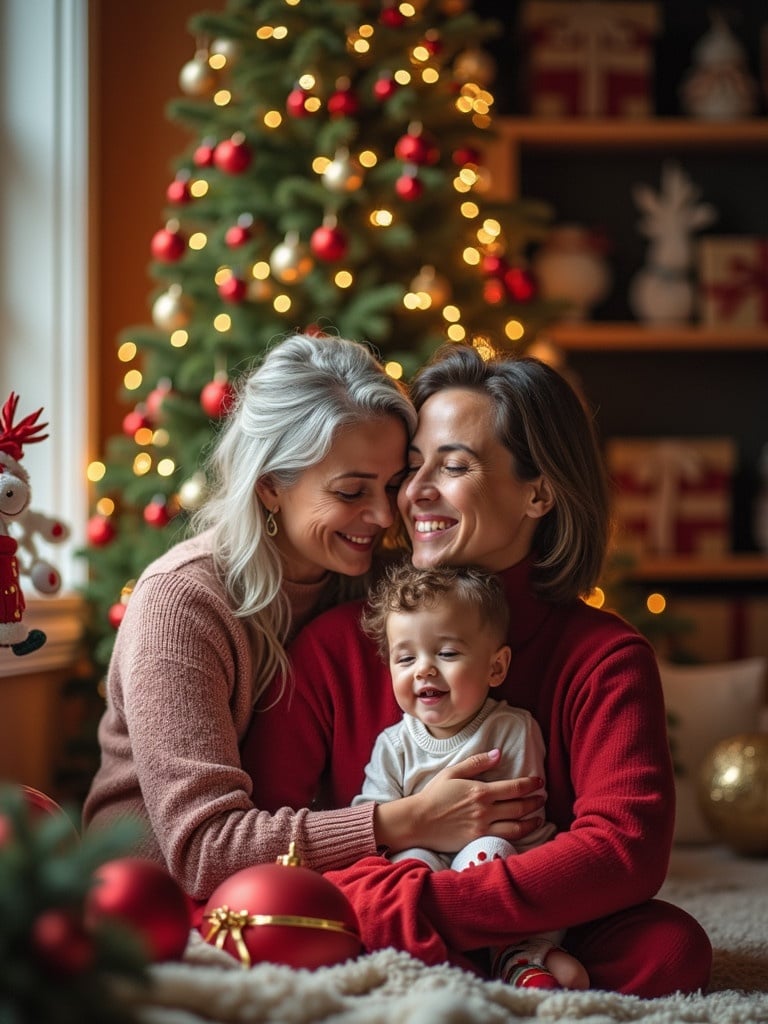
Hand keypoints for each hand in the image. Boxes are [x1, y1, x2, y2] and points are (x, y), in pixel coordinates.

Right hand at [374, 749, 545, 853]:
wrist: (418, 821)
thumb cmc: (434, 795)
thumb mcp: (453, 772)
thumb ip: (477, 762)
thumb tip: (498, 754)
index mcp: (480, 791)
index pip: (515, 787)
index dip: (530, 784)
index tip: (539, 782)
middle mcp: (485, 810)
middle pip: (519, 807)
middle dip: (535, 802)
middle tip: (542, 798)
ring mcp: (483, 828)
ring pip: (517, 826)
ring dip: (532, 821)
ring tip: (538, 816)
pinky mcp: (478, 841)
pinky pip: (505, 839)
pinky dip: (518, 836)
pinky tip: (522, 832)